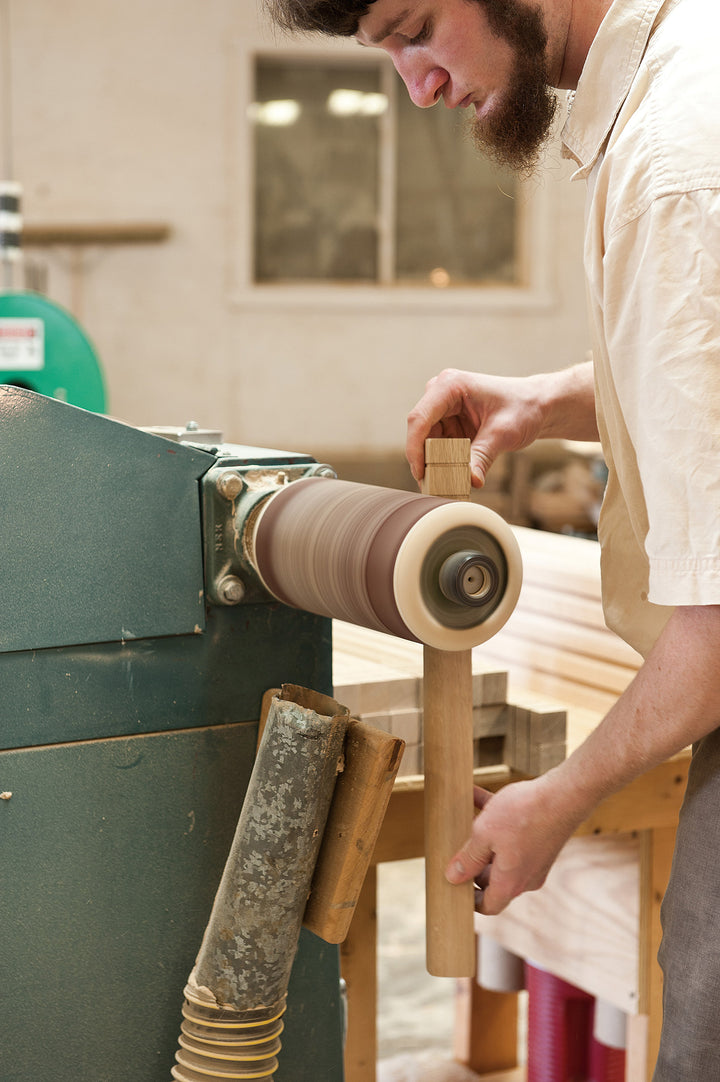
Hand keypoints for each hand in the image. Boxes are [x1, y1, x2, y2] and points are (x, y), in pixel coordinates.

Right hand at [406, 368, 547, 487]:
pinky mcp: (448, 423)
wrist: (537, 405)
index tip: (420, 474)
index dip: (415, 448)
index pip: (420, 418)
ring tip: (447, 486)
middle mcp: (441, 393)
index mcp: (450, 385)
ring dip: (435, 464)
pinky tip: (453, 477)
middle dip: (426, 460)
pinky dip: (444, 463)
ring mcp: (443, 409)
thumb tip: (470, 481)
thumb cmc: (523, 408)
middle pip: (421, 432)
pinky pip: (438, 447)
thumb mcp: (503, 433)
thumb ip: (483, 456)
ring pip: (427, 442)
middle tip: (435, 487)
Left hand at [446, 776, 585, 915]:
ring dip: (483, 837)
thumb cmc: (524, 815)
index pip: (489, 905)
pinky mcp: (541, 840)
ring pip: (502, 853)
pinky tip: (476, 795)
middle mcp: (526, 876)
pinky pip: (514, 835)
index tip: (455, 884)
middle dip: (473, 863)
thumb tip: (453, 877)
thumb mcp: (484, 834)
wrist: (565, 794)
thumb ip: (468, 857)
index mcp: (510, 883)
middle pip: (494, 879)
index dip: (470, 899)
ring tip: (462, 817)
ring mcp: (536, 858)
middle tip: (454, 847)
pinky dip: (496, 820)